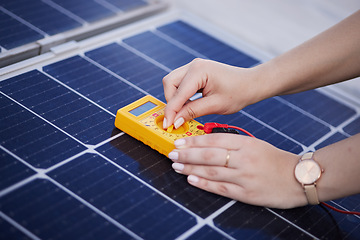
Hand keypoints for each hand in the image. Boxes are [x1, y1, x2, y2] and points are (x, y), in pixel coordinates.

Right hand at [162, 58, 262, 128]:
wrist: (251, 84)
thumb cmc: (238, 92)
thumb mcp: (215, 105)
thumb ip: (192, 112)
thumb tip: (176, 121)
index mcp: (199, 71)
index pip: (177, 94)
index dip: (171, 111)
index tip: (168, 125)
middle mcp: (194, 65)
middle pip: (169, 83)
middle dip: (170, 102)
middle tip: (176, 119)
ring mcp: (194, 67)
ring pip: (172, 83)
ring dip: (174, 99)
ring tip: (184, 113)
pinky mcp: (195, 72)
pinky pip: (180, 83)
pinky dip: (180, 95)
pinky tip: (188, 106)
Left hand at [168, 133, 306, 208]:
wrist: (299, 178)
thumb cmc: (275, 160)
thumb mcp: (255, 144)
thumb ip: (233, 143)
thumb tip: (207, 143)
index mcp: (246, 144)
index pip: (214, 140)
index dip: (194, 141)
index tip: (180, 141)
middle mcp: (243, 159)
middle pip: (209, 155)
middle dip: (187, 154)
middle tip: (172, 153)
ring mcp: (244, 177)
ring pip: (211, 171)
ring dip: (190, 168)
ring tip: (176, 166)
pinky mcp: (246, 194)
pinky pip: (220, 188)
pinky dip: (204, 184)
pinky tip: (191, 180)